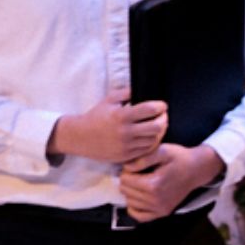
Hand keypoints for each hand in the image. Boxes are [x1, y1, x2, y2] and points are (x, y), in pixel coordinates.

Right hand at [48, 88, 167, 163]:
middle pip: (157, 127)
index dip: (160, 106)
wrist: (80, 137)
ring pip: (154, 139)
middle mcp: (125, 132)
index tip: (162, 105)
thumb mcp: (109, 100)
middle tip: (163, 116)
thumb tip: (144, 88)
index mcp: (121, 116)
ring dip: (159, 132)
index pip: (150, 110)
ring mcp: (126, 146)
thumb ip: (127, 92)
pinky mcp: (126, 156)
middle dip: (164, 119)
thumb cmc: (96, 116)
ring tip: (157, 125)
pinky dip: (152, 142)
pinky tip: (150, 136)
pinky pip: (147, 150)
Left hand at [119, 143, 222, 221]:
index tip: (138, 166)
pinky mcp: (163, 212)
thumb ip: (143, 158)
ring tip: (141, 183)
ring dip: (132, 192)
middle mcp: (156, 200)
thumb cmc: (179, 158)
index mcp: (154, 185)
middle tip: (139, 173)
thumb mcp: (162, 151)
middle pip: (126, 191)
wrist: (197, 169)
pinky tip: (139, 198)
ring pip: (130, 202)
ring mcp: (160, 208)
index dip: (127, 170)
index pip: (125, 180)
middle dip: (129, 181)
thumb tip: (126, 167)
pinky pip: (139, 216)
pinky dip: (135, 208)